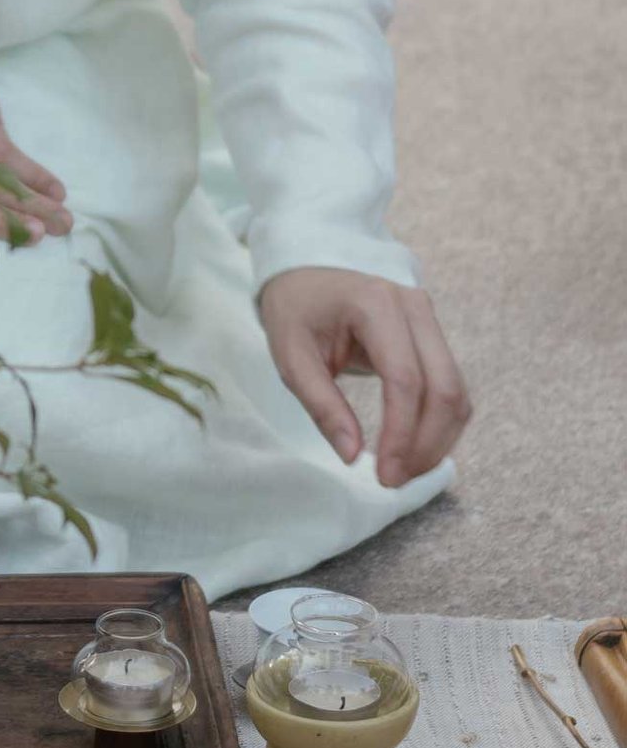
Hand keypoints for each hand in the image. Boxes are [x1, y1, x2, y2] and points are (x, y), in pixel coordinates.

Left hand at [259, 268, 469, 488]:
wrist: (308, 267)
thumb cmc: (296, 308)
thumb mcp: (292, 356)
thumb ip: (322, 405)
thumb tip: (353, 456)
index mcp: (376, 305)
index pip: (404, 379)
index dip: (401, 434)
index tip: (385, 474)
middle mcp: (414, 307)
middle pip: (443, 387)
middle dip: (426, 443)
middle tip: (395, 480)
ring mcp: (429, 318)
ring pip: (456, 390)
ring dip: (438, 438)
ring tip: (404, 471)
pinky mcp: (433, 334)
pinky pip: (451, 385)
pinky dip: (440, 422)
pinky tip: (415, 447)